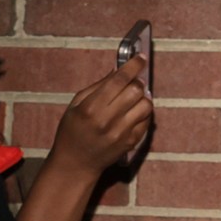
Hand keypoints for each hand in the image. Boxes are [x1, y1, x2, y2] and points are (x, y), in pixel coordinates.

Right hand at [48, 60, 153, 176]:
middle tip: (133, 82)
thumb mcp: (76, 105)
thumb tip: (118, 69)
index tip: (141, 58)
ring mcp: (121, 132)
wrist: (75, 163)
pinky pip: (147, 120)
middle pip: (136, 90)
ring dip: (142, 98)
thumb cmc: (72, 131)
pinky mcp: (131, 142)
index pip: (119, 80)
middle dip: (137, 82)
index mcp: (91, 108)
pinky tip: (132, 113)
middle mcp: (108, 120)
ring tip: (132, 99)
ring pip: (146, 105)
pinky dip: (143, 113)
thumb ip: (98, 86)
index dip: (133, 66)